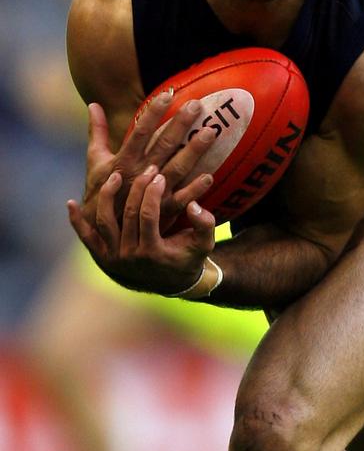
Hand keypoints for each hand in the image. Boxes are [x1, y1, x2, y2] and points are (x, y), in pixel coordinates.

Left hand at [68, 167, 216, 294]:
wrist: (171, 282)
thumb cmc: (189, 257)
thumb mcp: (204, 243)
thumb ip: (205, 224)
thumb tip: (194, 204)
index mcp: (152, 252)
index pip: (147, 215)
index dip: (153, 193)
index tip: (160, 176)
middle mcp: (129, 257)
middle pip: (127, 214)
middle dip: (137, 188)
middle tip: (148, 169)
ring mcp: (112, 257)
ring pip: (104, 222)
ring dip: (107, 196)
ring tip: (116, 176)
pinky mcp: (101, 256)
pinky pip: (85, 237)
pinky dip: (76, 221)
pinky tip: (71, 203)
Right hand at [80, 96, 216, 232]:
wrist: (102, 233)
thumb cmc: (99, 192)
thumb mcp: (95, 161)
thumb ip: (97, 132)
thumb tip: (93, 104)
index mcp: (123, 161)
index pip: (140, 132)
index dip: (153, 113)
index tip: (168, 94)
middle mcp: (139, 175)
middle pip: (163, 145)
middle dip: (180, 124)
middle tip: (197, 105)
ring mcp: (153, 193)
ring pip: (177, 169)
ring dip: (194, 151)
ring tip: (211, 132)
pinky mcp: (163, 211)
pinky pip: (182, 199)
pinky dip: (195, 189)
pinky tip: (210, 176)